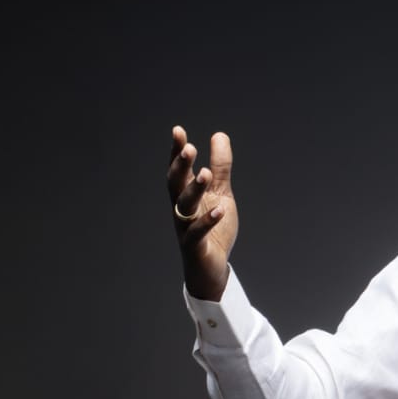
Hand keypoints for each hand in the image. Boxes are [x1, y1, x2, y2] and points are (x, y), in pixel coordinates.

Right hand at [167, 126, 238, 300]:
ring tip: (205, 174)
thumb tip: (219, 135)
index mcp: (186, 195)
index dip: (176, 151)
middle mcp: (182, 209)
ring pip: (185, 206)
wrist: (211, 268)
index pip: (179, 170)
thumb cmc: (213, 229)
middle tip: (189, 148)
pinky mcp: (194, 246)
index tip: (178, 130)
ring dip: (195, 189)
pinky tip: (219, 209)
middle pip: (176, 184)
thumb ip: (220, 168)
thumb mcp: (221, 193)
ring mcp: (185, 228)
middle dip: (181, 166)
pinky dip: (207, 221)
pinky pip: (197, 233)